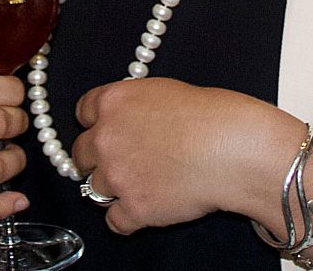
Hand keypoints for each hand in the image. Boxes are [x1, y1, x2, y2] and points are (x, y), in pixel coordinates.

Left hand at [70, 78, 296, 233]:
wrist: (231, 149)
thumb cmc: (210, 116)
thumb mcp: (162, 91)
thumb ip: (134, 105)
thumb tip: (128, 119)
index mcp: (113, 101)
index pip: (83, 112)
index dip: (96, 123)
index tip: (104, 130)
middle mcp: (106, 137)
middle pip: (81, 154)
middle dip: (97, 158)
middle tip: (120, 163)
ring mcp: (117, 175)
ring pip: (96, 188)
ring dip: (115, 188)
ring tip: (144, 184)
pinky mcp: (133, 209)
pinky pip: (114, 221)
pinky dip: (128, 219)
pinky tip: (146, 208)